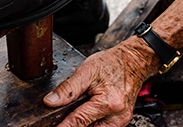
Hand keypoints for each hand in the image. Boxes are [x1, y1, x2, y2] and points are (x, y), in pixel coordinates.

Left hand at [43, 37, 159, 126]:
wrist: (132, 62)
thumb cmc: (111, 64)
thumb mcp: (86, 71)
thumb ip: (68, 89)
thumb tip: (51, 101)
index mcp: (108, 103)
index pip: (79, 121)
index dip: (64, 126)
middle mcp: (117, 116)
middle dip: (74, 123)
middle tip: (64, 116)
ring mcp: (121, 121)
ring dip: (84, 123)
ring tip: (81, 108)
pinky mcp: (121, 121)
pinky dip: (92, 122)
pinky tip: (88, 112)